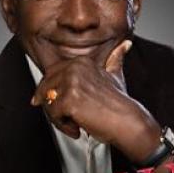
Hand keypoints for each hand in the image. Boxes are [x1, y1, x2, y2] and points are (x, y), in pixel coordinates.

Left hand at [30, 39, 162, 163]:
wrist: (127, 122)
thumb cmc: (120, 104)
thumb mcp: (116, 76)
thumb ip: (116, 58)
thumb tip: (126, 44)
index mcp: (81, 62)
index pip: (51, 76)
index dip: (50, 92)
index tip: (53, 104)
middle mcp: (74, 68)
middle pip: (45, 89)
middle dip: (52, 106)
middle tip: (66, 118)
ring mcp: (71, 83)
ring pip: (48, 103)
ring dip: (58, 118)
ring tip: (75, 124)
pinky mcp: (68, 100)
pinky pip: (53, 115)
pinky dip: (63, 126)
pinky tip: (78, 128)